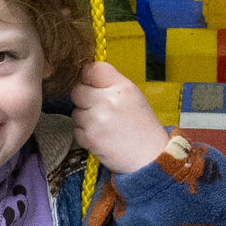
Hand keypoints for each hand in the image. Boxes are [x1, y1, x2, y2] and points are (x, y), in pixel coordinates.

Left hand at [70, 60, 167, 175]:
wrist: (150, 156)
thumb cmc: (141, 124)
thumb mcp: (132, 95)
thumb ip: (111, 82)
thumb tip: (86, 75)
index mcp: (121, 87)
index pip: (92, 69)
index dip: (89, 77)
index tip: (93, 84)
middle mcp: (107, 100)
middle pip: (77, 90)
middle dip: (84, 99)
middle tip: (99, 108)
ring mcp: (96, 119)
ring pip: (75, 111)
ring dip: (85, 118)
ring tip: (104, 125)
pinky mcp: (90, 137)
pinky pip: (76, 129)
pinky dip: (86, 134)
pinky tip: (101, 136)